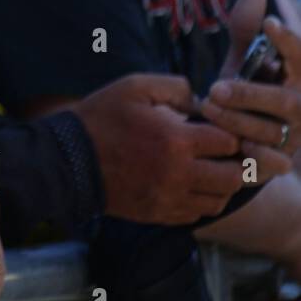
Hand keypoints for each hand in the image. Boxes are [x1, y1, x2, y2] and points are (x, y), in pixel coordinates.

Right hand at [74, 73, 245, 222]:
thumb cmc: (100, 119)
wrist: (67, 159)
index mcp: (176, 140)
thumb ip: (175, 86)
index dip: (227, 133)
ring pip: (219, 200)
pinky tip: (186, 184)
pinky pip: (197, 214)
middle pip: (234, 176)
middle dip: (232, 161)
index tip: (213, 129)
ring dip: (219, 184)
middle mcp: (179, 173)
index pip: (230, 142)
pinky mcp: (158, 214)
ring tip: (204, 170)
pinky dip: (199, 201)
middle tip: (217, 152)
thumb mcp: (134, 86)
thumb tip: (201, 101)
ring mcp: (169, 198)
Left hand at [198, 0, 300, 179]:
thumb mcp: (245, 60)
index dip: (289, 42)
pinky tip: (238, 148)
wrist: (243, 138)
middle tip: (215, 87)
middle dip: (251, 94)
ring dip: (239, 120)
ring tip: (206, 106)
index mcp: (296, 77)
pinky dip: (259, 158)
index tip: (270, 25)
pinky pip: (275, 164)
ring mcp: (293, 136)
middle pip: (286, 101)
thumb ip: (247, 31)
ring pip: (272, 131)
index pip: (300, 57)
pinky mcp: (279, 162)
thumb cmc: (246, 89)